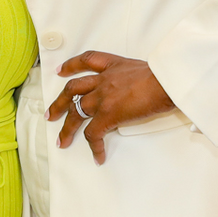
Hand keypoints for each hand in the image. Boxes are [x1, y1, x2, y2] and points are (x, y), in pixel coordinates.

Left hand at [46, 51, 176, 163]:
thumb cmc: (165, 75)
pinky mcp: (107, 114)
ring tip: (62, 140)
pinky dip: (94, 147)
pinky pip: (93, 134)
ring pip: (76, 112)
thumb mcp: (146, 69)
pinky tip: (97, 156)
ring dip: (67, 128)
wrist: (166, 81)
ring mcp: (103, 97)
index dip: (71, 66)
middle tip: (51, 113)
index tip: (61, 71)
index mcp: (114, 65)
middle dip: (59, 102)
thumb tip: (140, 90)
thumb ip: (136, 79)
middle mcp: (104, 79)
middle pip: (72, 89)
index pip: (87, 60)